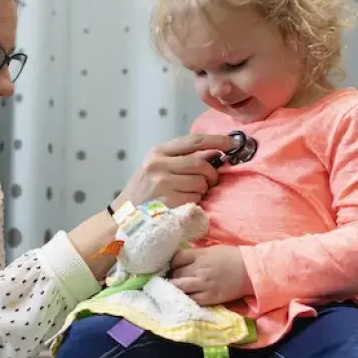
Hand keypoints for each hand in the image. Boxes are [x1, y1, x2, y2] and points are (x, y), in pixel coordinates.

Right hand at [116, 133, 237, 208]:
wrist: (124, 217)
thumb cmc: (144, 193)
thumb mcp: (156, 168)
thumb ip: (181, 159)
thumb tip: (216, 152)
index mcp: (158, 152)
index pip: (194, 141)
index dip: (217, 140)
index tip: (233, 143)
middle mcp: (159, 164)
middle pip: (201, 163)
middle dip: (211, 173)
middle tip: (210, 181)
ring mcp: (162, 183)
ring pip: (200, 182)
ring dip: (203, 190)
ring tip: (191, 194)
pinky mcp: (168, 201)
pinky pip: (195, 198)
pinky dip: (196, 201)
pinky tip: (185, 203)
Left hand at [169, 246, 251, 305]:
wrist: (251, 271)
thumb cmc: (232, 258)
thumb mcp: (211, 250)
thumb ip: (195, 254)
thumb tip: (179, 259)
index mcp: (199, 255)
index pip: (175, 258)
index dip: (171, 263)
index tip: (172, 266)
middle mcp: (199, 269)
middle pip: (175, 274)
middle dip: (172, 276)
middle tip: (172, 279)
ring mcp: (203, 285)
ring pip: (179, 287)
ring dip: (174, 288)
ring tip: (175, 289)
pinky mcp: (209, 298)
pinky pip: (190, 299)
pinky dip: (185, 298)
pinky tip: (184, 296)